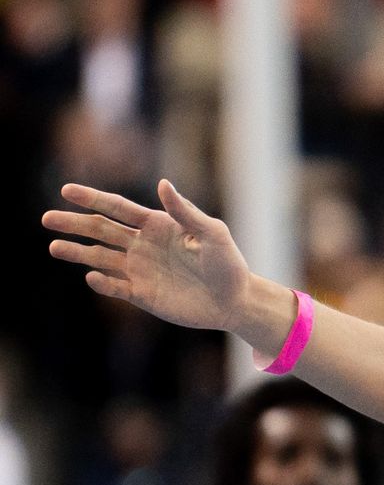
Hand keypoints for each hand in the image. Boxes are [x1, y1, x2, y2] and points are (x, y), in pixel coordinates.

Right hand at [43, 179, 252, 329]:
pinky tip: (92, 277)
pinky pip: (115, 287)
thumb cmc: (228, 263)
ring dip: (77, 253)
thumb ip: (186, 212)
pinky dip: (103, 283)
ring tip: (54, 247)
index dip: (92, 198)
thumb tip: (162, 183)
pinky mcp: (142, 294)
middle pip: (100, 230)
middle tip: (47, 219)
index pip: (118, 208)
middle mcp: (142, 245)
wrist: (235, 300)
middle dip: (74, 224)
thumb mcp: (212, 234)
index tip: (66, 190)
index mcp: (157, 225)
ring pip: (100, 258)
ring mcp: (140, 270)